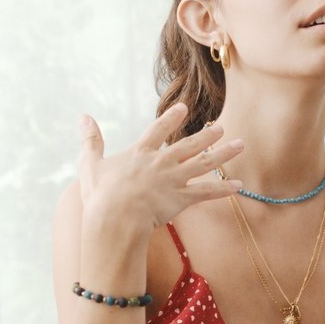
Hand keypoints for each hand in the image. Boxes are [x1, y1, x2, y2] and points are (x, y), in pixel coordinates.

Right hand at [77, 105, 245, 228]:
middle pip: (189, 145)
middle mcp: (162, 162)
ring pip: (204, 164)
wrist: (116, 216)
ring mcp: (174, 180)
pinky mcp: (182, 199)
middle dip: (207, 136)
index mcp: (141, 153)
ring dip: (224, 155)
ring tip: (241, 145)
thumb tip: (83, 117)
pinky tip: (240, 185)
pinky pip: (208, 192)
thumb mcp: (90, 163)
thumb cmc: (100, 194)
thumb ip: (90, 140)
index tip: (183, 107)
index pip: (158, 129)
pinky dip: (224, 189)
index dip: (171, 117)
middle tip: (222, 128)